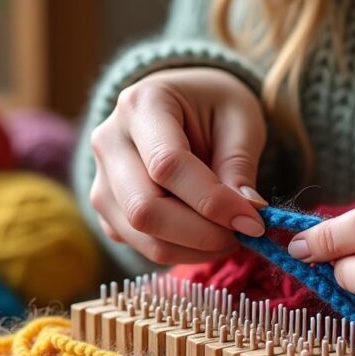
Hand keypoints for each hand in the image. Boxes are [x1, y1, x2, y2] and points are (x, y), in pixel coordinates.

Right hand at [89, 67, 267, 264]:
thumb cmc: (214, 107)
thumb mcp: (240, 120)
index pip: (167, 164)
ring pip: (140, 235)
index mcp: (141, 104)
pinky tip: (206, 237)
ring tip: (229, 237)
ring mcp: (101, 179)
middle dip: (201, 233)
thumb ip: (239, 167)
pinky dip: (179, 251)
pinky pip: (139, 245)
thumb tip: (245, 218)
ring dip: (192, 248)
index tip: (253, 221)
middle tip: (243, 235)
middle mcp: (109, 142)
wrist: (182, 105)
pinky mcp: (106, 209)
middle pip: (144, 208)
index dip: (212, 200)